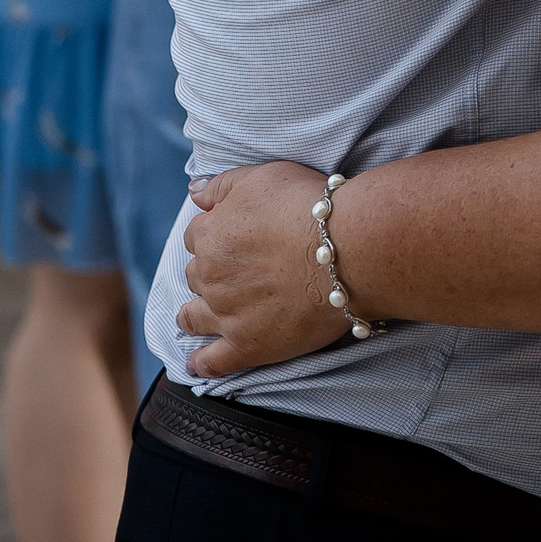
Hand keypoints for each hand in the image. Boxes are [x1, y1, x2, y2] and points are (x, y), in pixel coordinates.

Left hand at [176, 162, 352, 378]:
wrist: (347, 248)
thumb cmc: (308, 206)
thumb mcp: (261, 177)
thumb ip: (221, 186)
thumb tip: (192, 194)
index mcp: (211, 235)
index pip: (197, 236)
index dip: (215, 234)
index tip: (234, 237)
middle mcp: (211, 276)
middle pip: (197, 274)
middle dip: (211, 271)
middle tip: (236, 270)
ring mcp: (226, 314)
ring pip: (194, 316)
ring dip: (194, 314)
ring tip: (197, 317)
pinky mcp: (248, 346)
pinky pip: (214, 361)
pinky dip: (201, 363)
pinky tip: (197, 364)